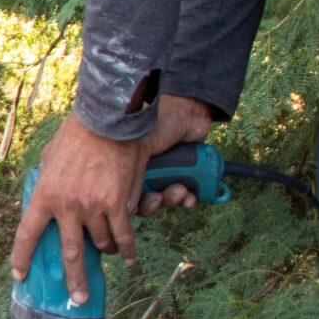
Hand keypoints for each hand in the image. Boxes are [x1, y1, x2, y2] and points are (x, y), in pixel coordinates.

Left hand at [9, 118, 150, 303]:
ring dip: (104, 250)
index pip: (27, 234)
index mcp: (44, 195)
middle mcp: (66, 206)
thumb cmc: (75, 136)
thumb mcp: (49, 159)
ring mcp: (93, 207)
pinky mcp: (117, 204)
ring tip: (107, 251)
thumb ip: (46, 182)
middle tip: (77, 298)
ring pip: (100, 243)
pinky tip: (128, 257)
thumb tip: (42, 195)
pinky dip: (127, 248)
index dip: (22, 257)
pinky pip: (123, 235)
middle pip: (69, 253)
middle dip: (74, 280)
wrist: (106, 122)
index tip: (20, 274)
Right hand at [137, 94, 217, 219]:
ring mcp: (167, 174)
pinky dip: (188, 198)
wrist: (187, 111)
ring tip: (180, 190)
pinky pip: (186, 196)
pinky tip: (191, 196)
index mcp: (130, 168)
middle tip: (159, 198)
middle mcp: (148, 173)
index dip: (134, 204)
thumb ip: (131, 176)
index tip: (140, 204)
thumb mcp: (139, 148)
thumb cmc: (157, 124)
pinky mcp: (187, 175)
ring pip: (167, 200)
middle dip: (155, 204)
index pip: (127, 196)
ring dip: (173, 200)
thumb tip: (127, 207)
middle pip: (147, 202)